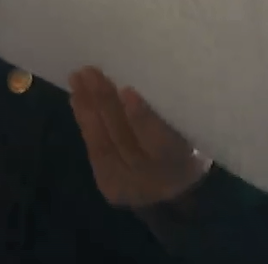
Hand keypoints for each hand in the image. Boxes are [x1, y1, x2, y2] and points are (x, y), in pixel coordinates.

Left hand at [69, 67, 212, 208]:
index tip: (127, 91)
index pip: (160, 143)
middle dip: (106, 105)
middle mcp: (155, 180)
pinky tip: (76, 101)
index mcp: (184, 162)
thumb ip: (169, 114)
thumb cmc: (189, 150)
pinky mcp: (110, 186)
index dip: (142, 118)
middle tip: (91, 73)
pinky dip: (85, 124)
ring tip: (77, 80)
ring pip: (105, 145)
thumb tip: (134, 87)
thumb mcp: (190, 131)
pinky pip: (96, 152)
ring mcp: (129, 186)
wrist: (178, 195)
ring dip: (88, 110)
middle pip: (126, 140)